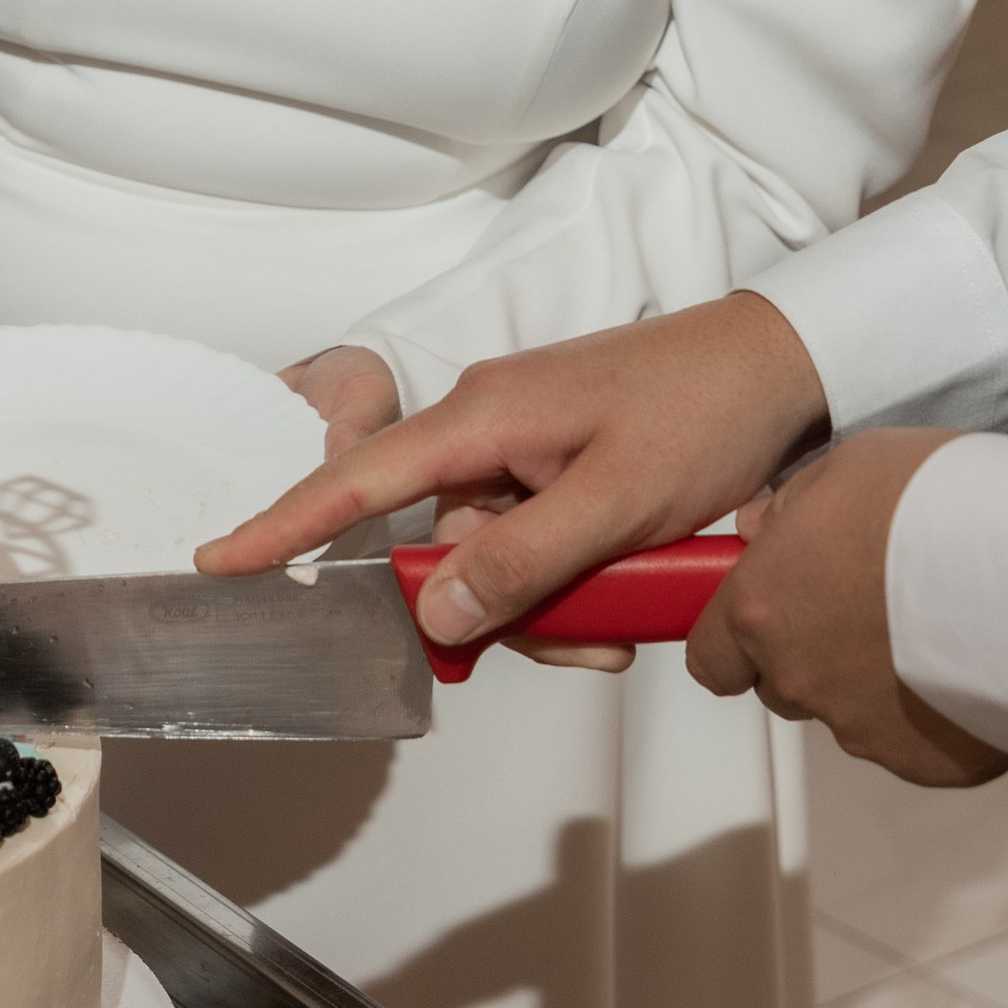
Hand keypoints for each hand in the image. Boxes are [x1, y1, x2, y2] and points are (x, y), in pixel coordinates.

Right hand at [197, 293, 830, 654]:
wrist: (783, 368)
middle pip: (440, 546)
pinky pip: (534, 547)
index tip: (224, 563)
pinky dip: (571, 584)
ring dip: (549, 606)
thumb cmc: (703, 408)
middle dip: (496, 610)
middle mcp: (487, 428)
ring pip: (493, 560)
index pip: (361, 481)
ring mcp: (523, 449)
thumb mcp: (617, 501)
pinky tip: (629, 596)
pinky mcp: (559, 469)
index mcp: (480, 416)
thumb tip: (435, 615)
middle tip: (581, 639)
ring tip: (628, 617)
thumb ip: (521, 561)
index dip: (289, 527)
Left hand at [687, 429, 1007, 785]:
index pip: (711, 658)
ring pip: (849, 715)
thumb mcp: (848, 466)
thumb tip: (762, 535)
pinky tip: (973, 664)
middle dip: (813, 653)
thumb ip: (790, 509)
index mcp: (763, 610)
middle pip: (782, 685)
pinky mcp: (926, 764)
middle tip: (871, 604)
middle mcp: (800, 680)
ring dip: (876, 682)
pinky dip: (934, 712)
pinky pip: (916, 742)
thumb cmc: (940, 504)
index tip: (776, 610)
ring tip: (936, 627)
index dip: (737, 637)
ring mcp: (862, 732)